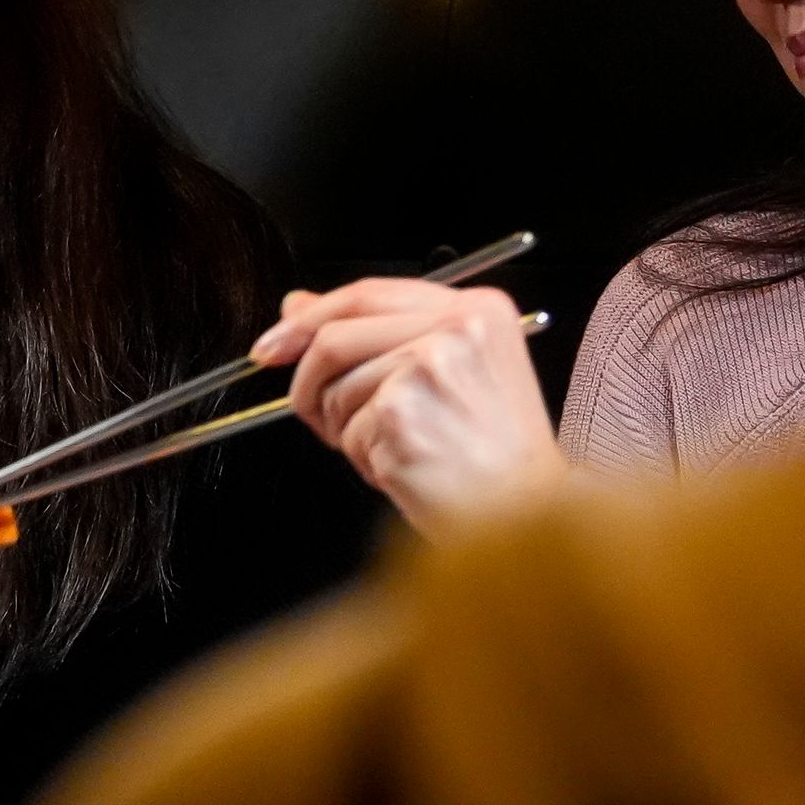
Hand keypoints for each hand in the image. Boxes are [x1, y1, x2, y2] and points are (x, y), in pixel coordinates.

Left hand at [251, 280, 565, 536]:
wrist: (529, 511)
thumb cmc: (496, 452)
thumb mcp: (454, 373)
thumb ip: (379, 333)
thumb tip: (298, 306)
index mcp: (478, 309)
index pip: (367, 292)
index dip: (309, 317)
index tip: (276, 342)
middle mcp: (455, 328)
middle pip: (335, 337)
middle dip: (306, 381)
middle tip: (313, 413)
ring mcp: (426, 367)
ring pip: (336, 390)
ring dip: (346, 430)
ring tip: (398, 449)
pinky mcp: (401, 412)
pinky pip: (349, 433)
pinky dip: (365, 460)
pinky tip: (409, 468)